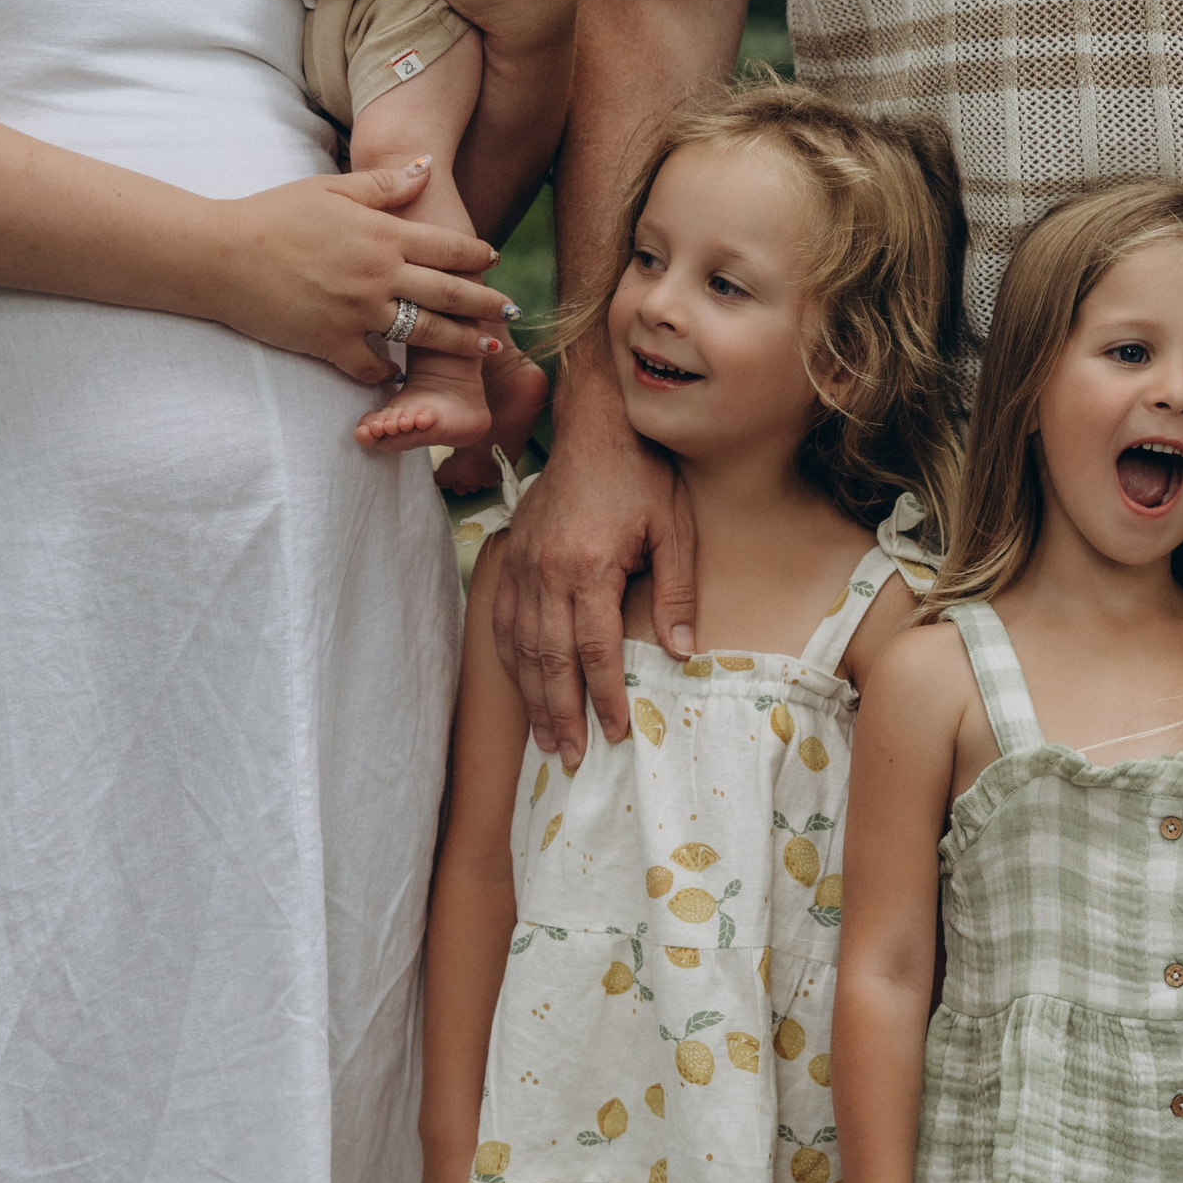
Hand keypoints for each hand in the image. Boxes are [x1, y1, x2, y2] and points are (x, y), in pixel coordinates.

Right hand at [214, 160, 505, 385]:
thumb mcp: (330, 189)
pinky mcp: (333, 343)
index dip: (476, 256)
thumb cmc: (273, 216)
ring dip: (460, 343)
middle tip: (512, 313)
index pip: (447, 246)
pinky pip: (373, 366)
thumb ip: (383, 184)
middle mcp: (378, 275)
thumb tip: (427, 169)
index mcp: (382, 234)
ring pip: (425, 333)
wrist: (220, 255)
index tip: (493, 262)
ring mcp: (358, 312)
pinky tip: (400, 373)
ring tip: (484, 350)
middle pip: (449, 293)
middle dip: (486, 305)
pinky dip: (389, 372)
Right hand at [491, 376, 696, 763]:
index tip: (614, 732)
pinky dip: (511, 662)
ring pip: (521, 647)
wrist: (594, 426)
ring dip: (533, 698)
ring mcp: (522, 566)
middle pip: (549, 659)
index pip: (594, 649)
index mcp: (588, 566)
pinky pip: (502, 622)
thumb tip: (680, 652)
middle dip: (562, 713)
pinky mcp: (511, 559)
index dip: (603, 695)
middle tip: (573, 756)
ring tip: (548, 739)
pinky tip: (523, 688)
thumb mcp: (674, 528)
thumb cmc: (641, 474)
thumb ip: (675, 592)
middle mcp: (546, 572)